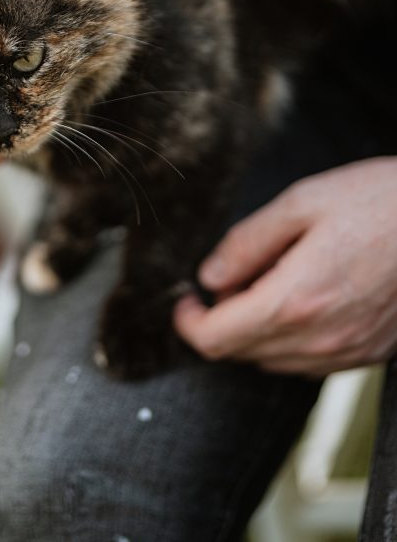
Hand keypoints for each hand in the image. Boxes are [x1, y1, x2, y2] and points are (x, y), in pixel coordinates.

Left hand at [174, 158, 396, 374]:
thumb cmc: (379, 201)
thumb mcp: (302, 202)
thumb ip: (248, 242)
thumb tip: (209, 276)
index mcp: (295, 299)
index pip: (217, 339)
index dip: (189, 322)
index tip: (186, 299)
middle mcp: (320, 338)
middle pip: (240, 354)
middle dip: (219, 321)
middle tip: (224, 279)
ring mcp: (348, 352)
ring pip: (274, 361)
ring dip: (253, 331)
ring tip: (264, 280)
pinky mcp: (369, 353)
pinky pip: (309, 361)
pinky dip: (288, 338)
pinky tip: (299, 297)